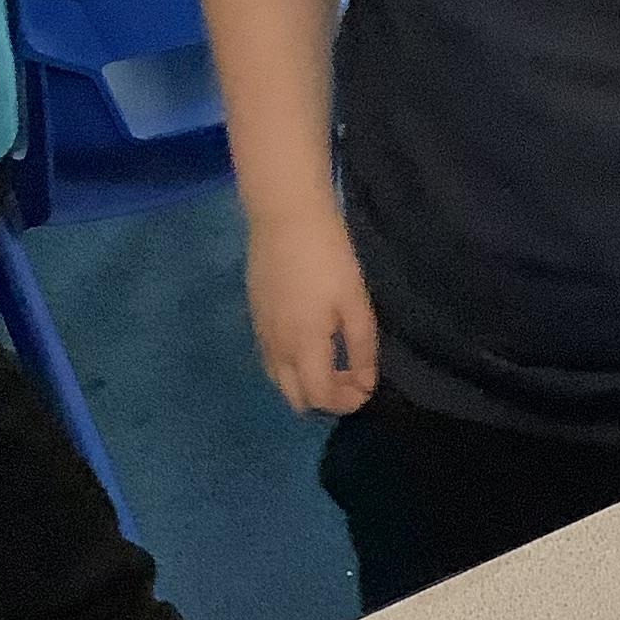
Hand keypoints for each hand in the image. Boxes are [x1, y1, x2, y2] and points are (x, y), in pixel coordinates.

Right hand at [245, 205, 377, 413]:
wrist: (285, 217)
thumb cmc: (328, 257)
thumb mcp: (355, 302)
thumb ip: (361, 348)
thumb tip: (364, 383)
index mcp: (303, 347)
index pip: (320, 397)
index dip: (346, 402)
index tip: (366, 388)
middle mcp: (276, 349)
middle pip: (295, 398)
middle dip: (325, 398)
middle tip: (350, 378)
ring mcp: (260, 334)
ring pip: (279, 381)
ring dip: (306, 383)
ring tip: (334, 362)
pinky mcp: (254, 317)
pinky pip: (270, 359)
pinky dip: (291, 366)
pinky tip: (311, 342)